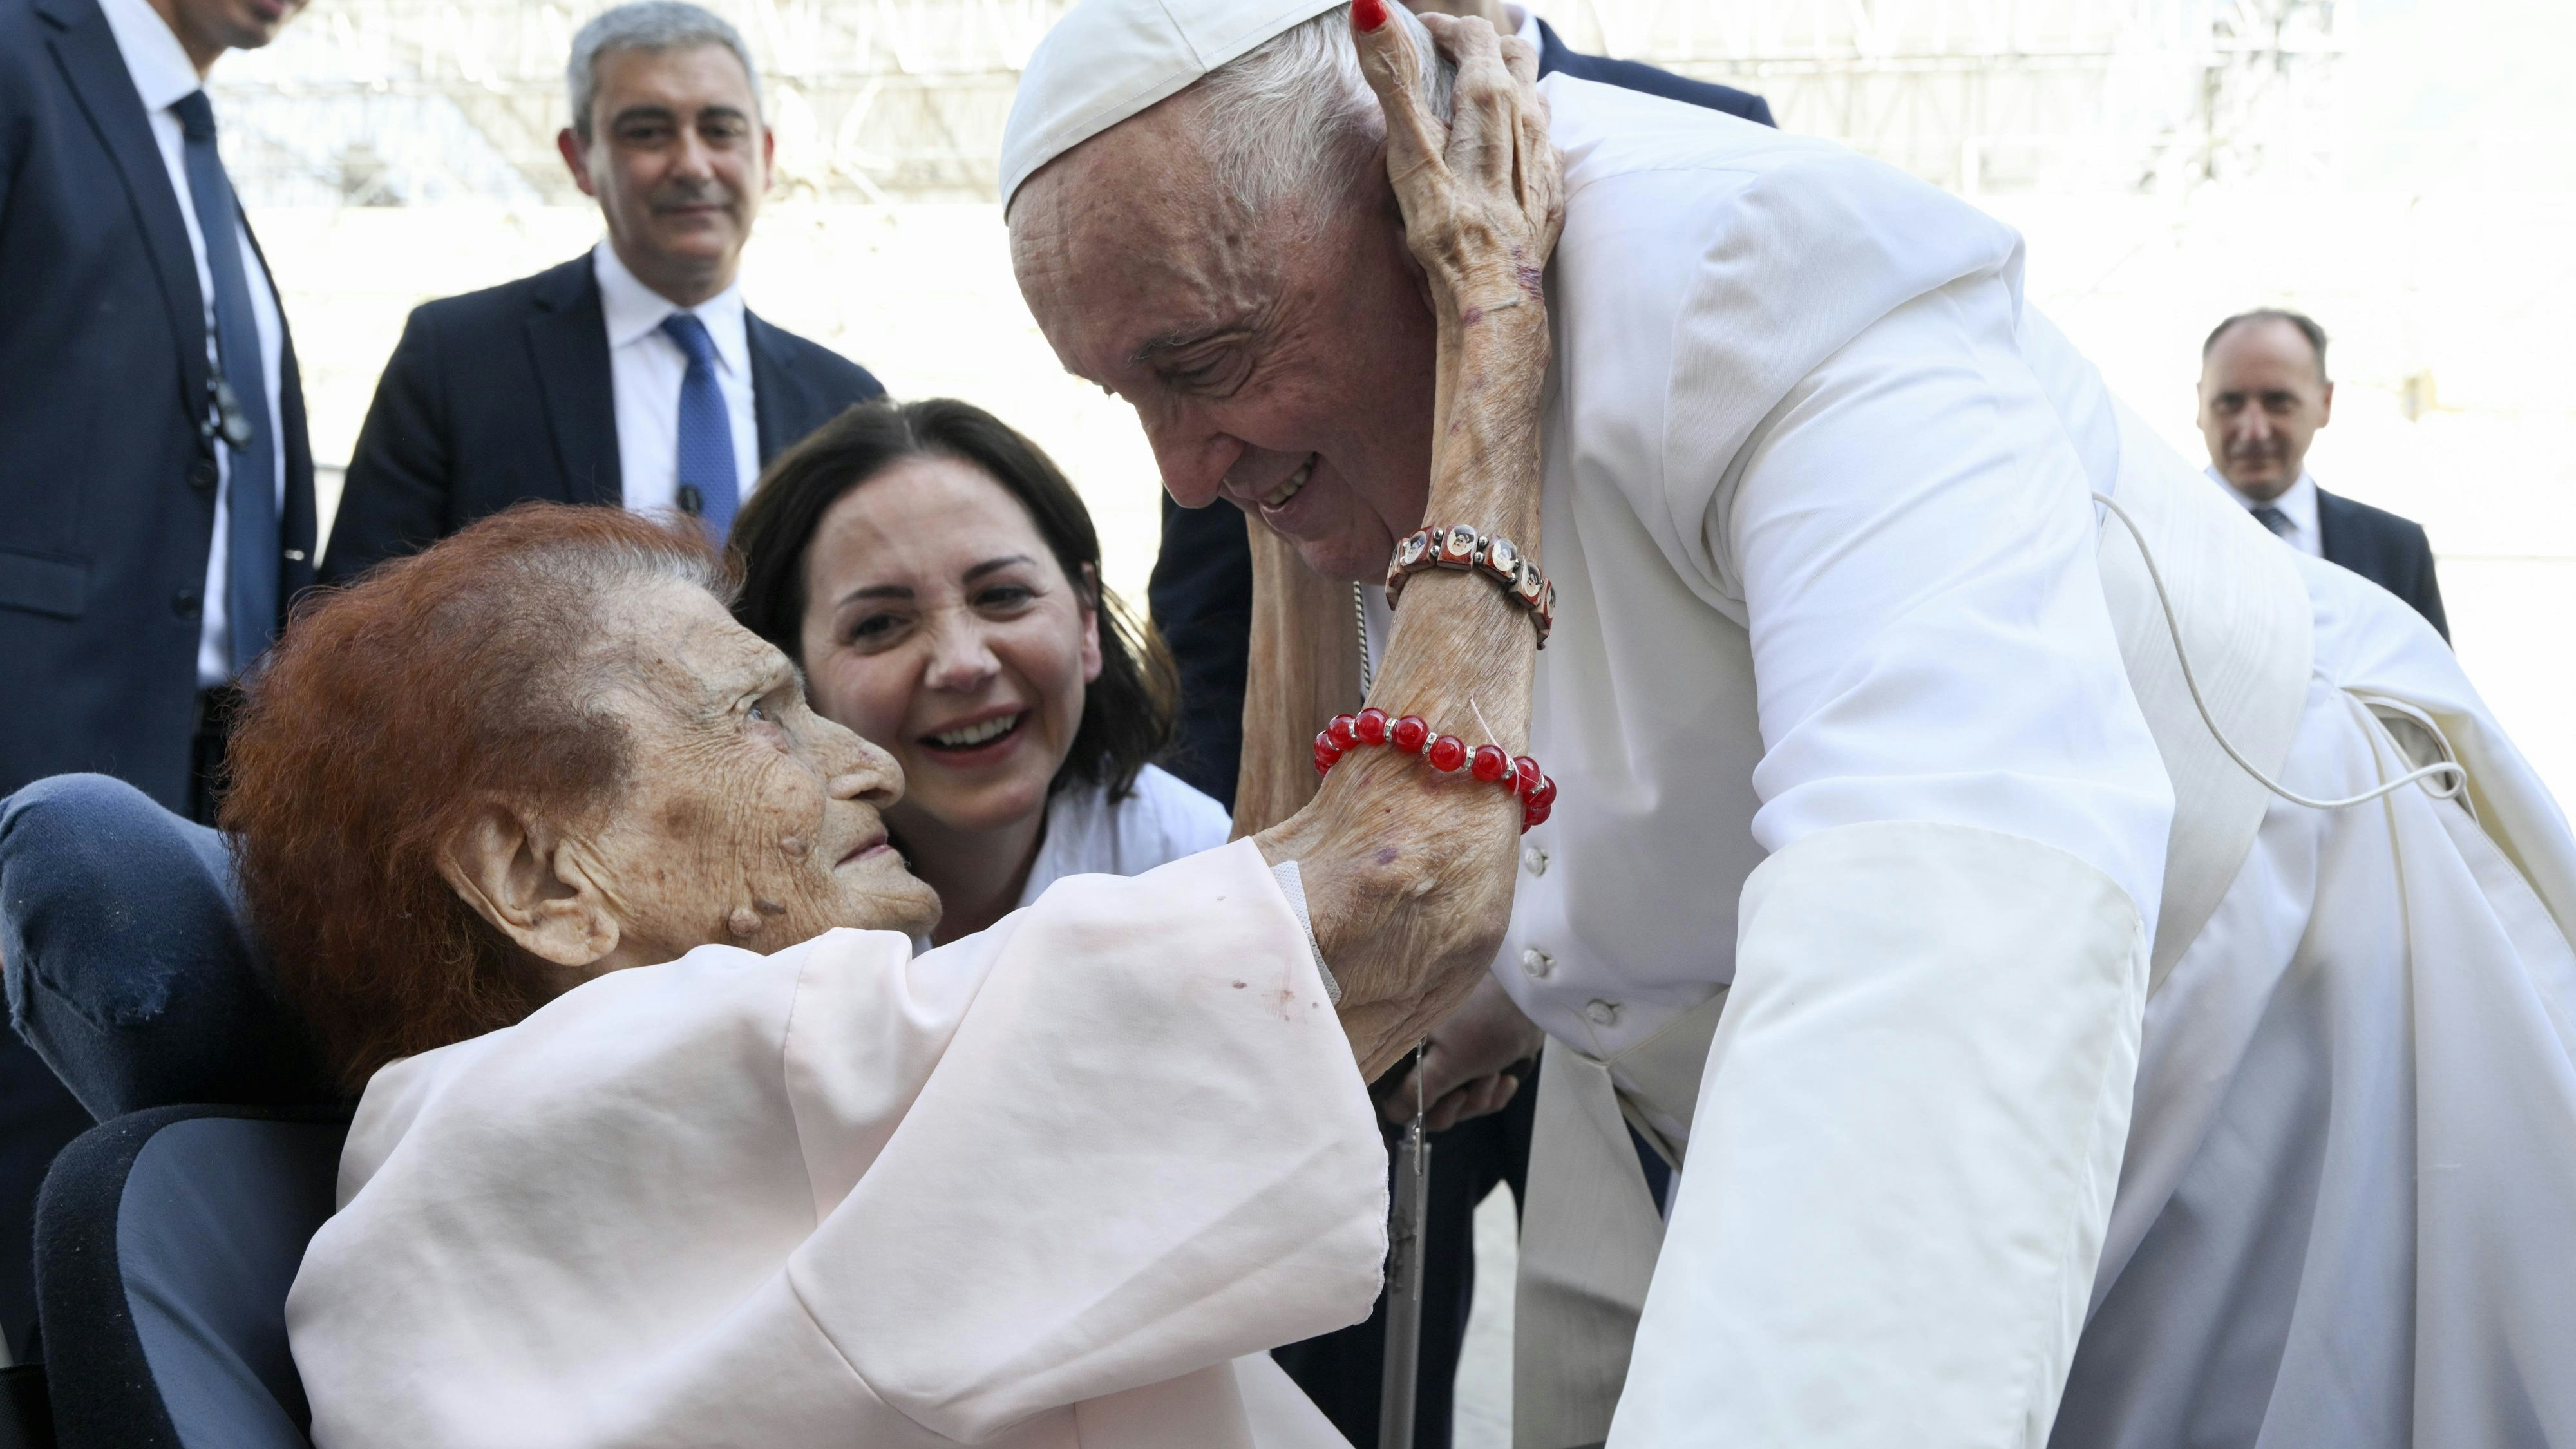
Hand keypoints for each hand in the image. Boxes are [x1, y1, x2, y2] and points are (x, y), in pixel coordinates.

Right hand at [1353, 3, 1565, 326]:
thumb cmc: (1447, 228)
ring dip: (1506, 87)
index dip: (1445, 28)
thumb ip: (1393, 76)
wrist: (1492, 297)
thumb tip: (1370, 7)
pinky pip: (1543, 145)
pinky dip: (1520, 134)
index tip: (1420, 33)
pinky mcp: (1552, 192)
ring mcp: (1544, 157)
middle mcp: (1527, 120)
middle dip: (1483, 47)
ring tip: (1474, 101)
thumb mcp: (1409, 149)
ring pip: (1534, 98)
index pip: (1475, 35)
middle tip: (1450, 57)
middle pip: (1516, 56)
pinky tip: (1499, 156)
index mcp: (1491, 100)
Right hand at [1380, 973, 1544, 1129]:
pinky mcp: (1475, 1072)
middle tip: (1470, 1088)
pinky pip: (1480, 1101)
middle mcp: (1426, 1063)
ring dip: (1482, 1097)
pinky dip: (1495, 1094)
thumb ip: (1417, 1091)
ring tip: (1494, 1073)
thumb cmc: (1484, 1026)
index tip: (1443, 1097)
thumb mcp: (1448, 1061)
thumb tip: (1394, 1114)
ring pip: (1460, 1108)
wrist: (1530, 1007)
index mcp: (1410, 1055)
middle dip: (1460, 1104)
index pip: (1398, 1099)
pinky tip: (1506, 1079)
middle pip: (1433, 1111)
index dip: (1420, 1109)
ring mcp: (1452, 1068)